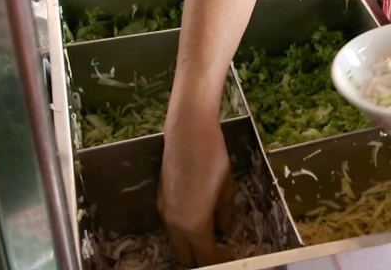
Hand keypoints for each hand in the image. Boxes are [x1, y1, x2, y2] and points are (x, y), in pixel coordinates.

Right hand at [158, 114, 234, 266]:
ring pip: (176, 241)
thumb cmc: (213, 159)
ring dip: (191, 244)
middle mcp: (174, 223)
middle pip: (185, 257)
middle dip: (202, 259)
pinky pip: (171, 225)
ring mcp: (163, 212)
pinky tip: (197, 215)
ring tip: (209, 233)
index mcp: (194, 224)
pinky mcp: (159, 199)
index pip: (206, 257)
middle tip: (218, 249)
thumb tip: (223, 230)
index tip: (231, 255)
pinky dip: (183, 229)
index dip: (221, 260)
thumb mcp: (227, 190)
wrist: (188, 133)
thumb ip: (225, 216)